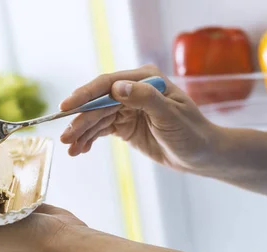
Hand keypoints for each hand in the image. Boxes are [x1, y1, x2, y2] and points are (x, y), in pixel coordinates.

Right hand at [60, 65, 223, 171]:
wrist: (201, 156)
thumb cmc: (192, 133)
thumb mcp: (170, 115)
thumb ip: (145, 98)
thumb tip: (118, 87)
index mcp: (145, 80)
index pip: (108, 84)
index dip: (86, 95)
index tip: (67, 107)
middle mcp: (133, 90)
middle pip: (98, 103)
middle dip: (80, 120)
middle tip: (66, 136)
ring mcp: (127, 108)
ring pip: (96, 118)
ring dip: (82, 132)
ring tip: (70, 148)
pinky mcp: (124, 125)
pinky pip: (101, 129)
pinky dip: (89, 139)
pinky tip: (79, 149)